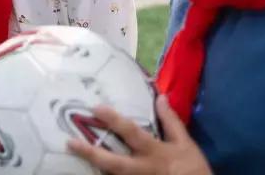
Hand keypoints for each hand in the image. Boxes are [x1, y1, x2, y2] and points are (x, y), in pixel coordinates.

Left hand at [67, 94, 211, 174]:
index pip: (131, 133)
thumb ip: (171, 122)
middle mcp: (143, 170)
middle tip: (70, 143)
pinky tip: (90, 171)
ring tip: (73, 157)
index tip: (96, 107)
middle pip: (114, 163)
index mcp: (155, 152)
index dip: (113, 120)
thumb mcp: (186, 144)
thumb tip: (161, 97)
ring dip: (94, 168)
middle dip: (91, 153)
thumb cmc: (193, 169)